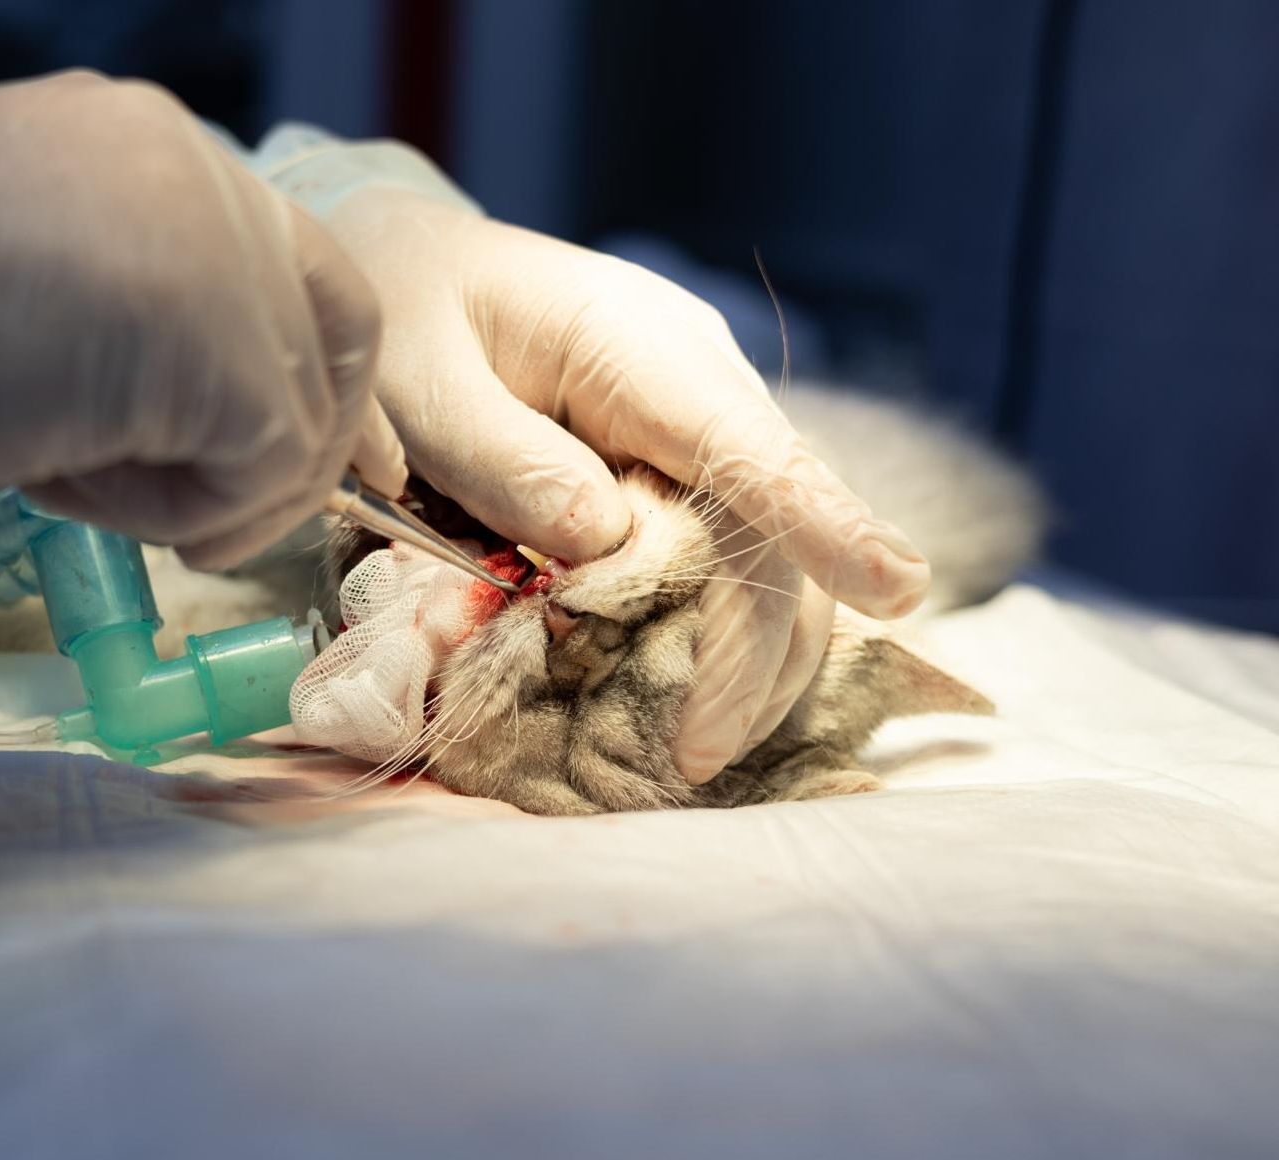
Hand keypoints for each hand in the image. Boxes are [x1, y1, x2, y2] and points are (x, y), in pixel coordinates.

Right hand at [0, 73, 403, 566]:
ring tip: (57, 464)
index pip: (291, 266)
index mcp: (139, 147)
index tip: (288, 468)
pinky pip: (263, 466)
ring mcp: (210, 244)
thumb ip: (116, 319)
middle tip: (194, 517)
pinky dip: (181, 512)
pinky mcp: (209, 341)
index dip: (310, 378)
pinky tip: (57, 474)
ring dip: (193, 487)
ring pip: (296, 414)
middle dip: (282, 447)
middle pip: (336, 331)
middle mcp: (193, 169)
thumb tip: (184, 417)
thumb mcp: (6, 285)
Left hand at [313, 188, 927, 779]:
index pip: (745, 443)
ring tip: (694, 751)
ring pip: (759, 556)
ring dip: (738, 659)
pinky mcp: (671, 475)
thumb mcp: (413, 379)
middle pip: (766, 526)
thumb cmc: (398, 314)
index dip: (820, 521)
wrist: (398, 269)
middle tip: (697, 754)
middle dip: (748, 649)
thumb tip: (604, 545)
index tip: (895, 590)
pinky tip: (682, 701)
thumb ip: (501, 459)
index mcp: (632, 342)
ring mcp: (691, 432)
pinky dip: (703, 636)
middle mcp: (692, 385)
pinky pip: (716, 561)